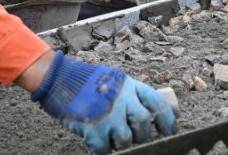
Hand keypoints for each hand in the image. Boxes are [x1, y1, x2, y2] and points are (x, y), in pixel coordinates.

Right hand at [31, 51, 176, 153]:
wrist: (58, 79)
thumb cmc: (85, 80)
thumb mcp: (113, 79)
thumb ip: (129, 94)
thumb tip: (146, 114)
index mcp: (129, 85)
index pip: (157, 103)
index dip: (167, 120)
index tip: (169, 132)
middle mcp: (122, 99)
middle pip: (144, 124)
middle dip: (144, 136)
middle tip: (138, 139)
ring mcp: (108, 115)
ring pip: (127, 139)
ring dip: (122, 143)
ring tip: (113, 138)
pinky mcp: (93, 130)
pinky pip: (105, 149)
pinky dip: (103, 149)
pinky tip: (98, 142)